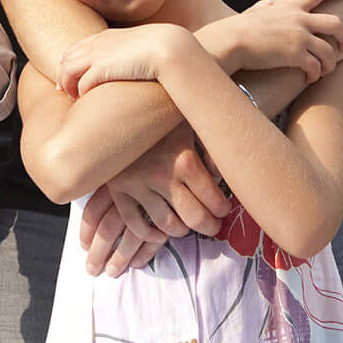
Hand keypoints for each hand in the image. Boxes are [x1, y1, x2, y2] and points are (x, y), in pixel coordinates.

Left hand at [56, 24, 187, 96]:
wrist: (169, 47)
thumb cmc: (164, 48)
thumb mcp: (145, 45)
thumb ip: (134, 51)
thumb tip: (138, 61)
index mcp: (108, 36)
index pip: (81, 45)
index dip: (71, 58)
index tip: (66, 69)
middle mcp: (99, 43)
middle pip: (69, 57)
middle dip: (63, 73)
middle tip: (62, 89)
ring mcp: (98, 54)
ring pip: (69, 70)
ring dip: (68, 85)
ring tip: (70, 97)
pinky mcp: (101, 68)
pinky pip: (81, 83)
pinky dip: (79, 92)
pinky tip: (82, 99)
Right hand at [78, 126, 231, 274]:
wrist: (118, 107)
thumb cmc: (161, 116)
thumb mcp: (191, 125)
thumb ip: (210, 151)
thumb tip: (220, 177)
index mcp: (185, 159)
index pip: (214, 200)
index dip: (223, 210)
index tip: (224, 210)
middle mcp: (162, 175)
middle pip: (194, 218)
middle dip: (210, 226)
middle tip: (213, 225)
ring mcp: (138, 185)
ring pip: (168, 225)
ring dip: (183, 231)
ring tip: (188, 226)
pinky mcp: (118, 190)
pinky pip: (136, 224)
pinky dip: (151, 235)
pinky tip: (161, 232)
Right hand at [205, 0, 342, 79]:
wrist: (229, 41)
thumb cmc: (236, 29)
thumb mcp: (252, 13)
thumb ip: (263, 6)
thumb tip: (269, 0)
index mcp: (290, 7)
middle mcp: (299, 19)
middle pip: (337, 23)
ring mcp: (299, 37)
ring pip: (329, 51)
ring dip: (330, 63)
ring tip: (324, 71)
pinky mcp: (296, 55)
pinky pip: (316, 67)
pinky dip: (315, 74)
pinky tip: (309, 79)